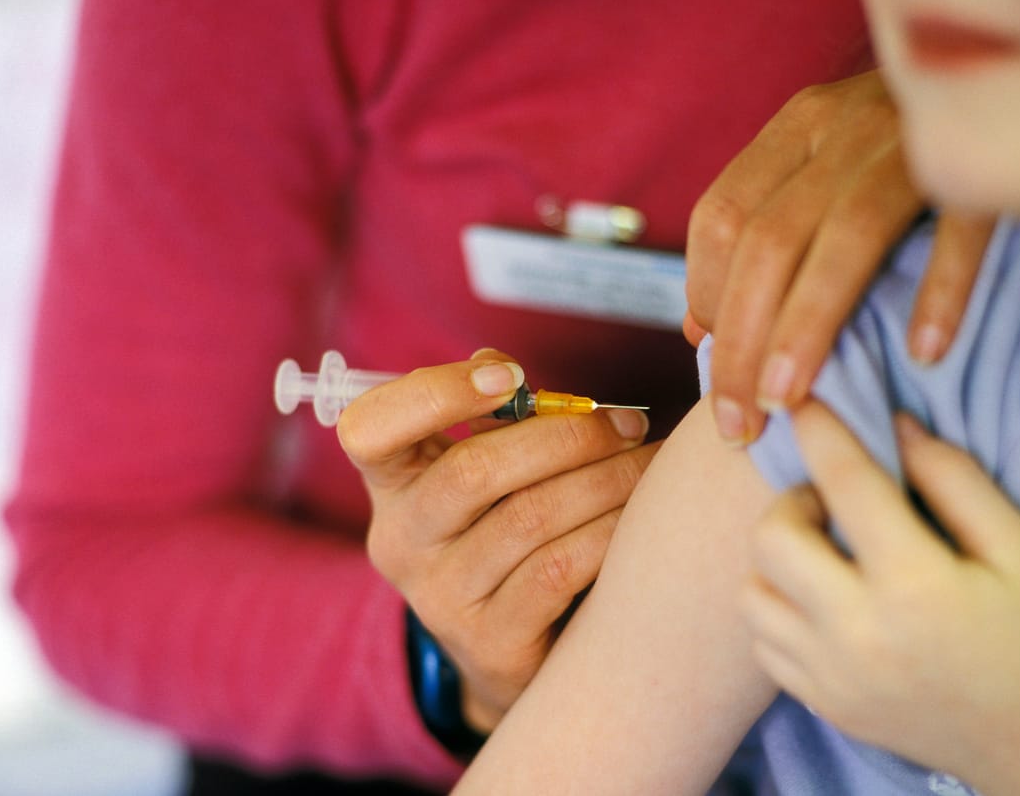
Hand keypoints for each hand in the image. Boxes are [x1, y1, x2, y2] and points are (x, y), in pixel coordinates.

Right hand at [337, 349, 654, 732]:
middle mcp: (401, 542)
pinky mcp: (489, 642)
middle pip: (474, 470)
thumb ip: (488, 419)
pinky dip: (609, 532)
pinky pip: (560, 570)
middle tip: (628, 423)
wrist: (511, 653)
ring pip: (530, 517)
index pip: (370, 429)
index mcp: (391, 484)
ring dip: (606, 480)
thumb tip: (501, 367)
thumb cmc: (504, 533)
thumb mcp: (482, 475)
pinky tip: (640, 516)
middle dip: (566, 436)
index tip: (510, 377)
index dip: (436, 393)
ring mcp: (439, 598)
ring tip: (649, 463)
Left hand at [684, 69, 993, 443]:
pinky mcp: (989, 159)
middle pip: (769, 240)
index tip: (715, 368)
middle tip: (739, 424)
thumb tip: (699, 331)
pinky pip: (962, 228)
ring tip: (789, 402)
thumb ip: (760, 238)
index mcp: (797, 129)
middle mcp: (844, 126)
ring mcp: (916, 140)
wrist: (1013, 75)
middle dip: (741, 342)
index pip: (720, 217)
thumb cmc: (898, 149)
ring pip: (845, 237)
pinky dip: (941, 290)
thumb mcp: (820, 171)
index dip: (705, 299)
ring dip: (808, 328)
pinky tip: (924, 354)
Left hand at [739, 403, 1019, 795]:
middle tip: (831, 503)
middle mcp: (857, 631)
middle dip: (793, 501)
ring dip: (777, 559)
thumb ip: (955, 480)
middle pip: (772, 537)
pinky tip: (819, 602)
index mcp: (915, 584)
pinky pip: (763, 641)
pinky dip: (778, 610)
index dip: (821, 429)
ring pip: (751, 592)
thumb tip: (893, 426)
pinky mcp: (820, 703)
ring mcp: (830, 675)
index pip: (845, 483)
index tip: (806, 401)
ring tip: (822, 555)